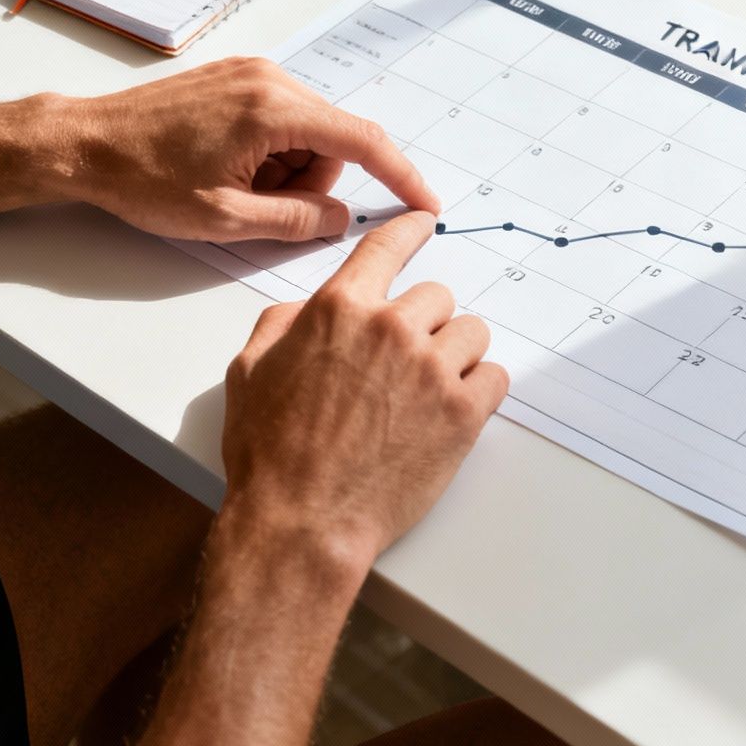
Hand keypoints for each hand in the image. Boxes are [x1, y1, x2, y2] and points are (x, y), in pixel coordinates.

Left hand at [53, 57, 439, 241]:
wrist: (85, 144)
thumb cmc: (143, 178)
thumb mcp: (225, 219)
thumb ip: (295, 220)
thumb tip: (339, 219)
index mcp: (273, 109)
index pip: (362, 141)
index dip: (399, 177)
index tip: (424, 204)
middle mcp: (269, 79)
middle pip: (332, 139)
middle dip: (312, 181)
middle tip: (258, 207)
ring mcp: (250, 74)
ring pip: (306, 132)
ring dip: (286, 169)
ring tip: (231, 187)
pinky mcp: (234, 79)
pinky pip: (279, 119)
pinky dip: (268, 151)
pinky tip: (226, 168)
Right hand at [218, 211, 509, 568]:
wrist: (301, 522)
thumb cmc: (269, 454)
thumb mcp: (249, 371)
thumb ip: (284, 324)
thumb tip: (309, 310)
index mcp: (339, 310)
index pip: (388, 246)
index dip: (411, 229)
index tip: (425, 222)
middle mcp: (391, 330)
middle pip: (438, 295)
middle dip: (424, 323)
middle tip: (405, 363)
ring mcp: (431, 371)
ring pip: (472, 333)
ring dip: (456, 354)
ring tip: (428, 390)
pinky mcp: (462, 415)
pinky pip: (496, 377)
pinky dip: (481, 389)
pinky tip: (452, 409)